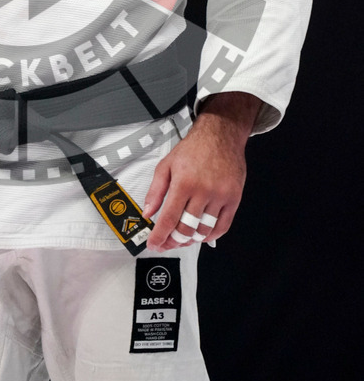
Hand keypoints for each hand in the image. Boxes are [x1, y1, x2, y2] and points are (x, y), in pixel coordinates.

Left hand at [142, 92, 260, 250]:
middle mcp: (203, 191)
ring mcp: (220, 196)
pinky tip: (202, 235)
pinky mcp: (233, 198)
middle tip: (167, 243)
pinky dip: (211, 235)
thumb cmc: (193, 149)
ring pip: (204, 230)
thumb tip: (148, 213)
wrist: (220, 135)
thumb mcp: (166, 165)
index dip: (160, 236)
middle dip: (174, 241)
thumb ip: (155, 190)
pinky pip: (223, 226)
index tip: (154, 245)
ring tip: (182, 238)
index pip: (169, 218)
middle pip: (187, 228)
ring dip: (191, 239)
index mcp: (183, 183)